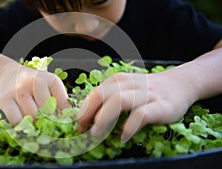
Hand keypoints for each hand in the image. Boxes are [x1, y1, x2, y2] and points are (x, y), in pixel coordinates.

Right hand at [0, 57, 69, 124]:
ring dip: (34, 123)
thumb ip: (60, 102)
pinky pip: (16, 120)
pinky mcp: (5, 99)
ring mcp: (19, 90)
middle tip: (46, 125)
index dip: (63, 117)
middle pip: (47, 112)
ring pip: (31, 117)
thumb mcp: (50, 87)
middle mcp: (35, 82)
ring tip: (34, 121)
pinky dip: (21, 125)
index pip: (63, 104)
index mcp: (51, 80)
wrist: (8, 74)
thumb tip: (68, 122)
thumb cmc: (34, 85)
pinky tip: (23, 121)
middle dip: (48, 122)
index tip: (61, 123)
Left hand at [77, 69, 197, 141]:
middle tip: (82, 130)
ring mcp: (146, 94)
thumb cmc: (147, 91)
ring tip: (96, 133)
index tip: (78, 125)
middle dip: (88, 113)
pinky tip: (123, 136)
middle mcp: (130, 84)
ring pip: (119, 101)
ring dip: (104, 118)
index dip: (83, 110)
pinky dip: (129, 126)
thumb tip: (88, 118)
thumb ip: (110, 99)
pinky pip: (141, 115)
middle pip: (102, 95)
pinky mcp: (160, 106)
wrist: (180, 84)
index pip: (95, 93)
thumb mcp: (127, 89)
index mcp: (119, 81)